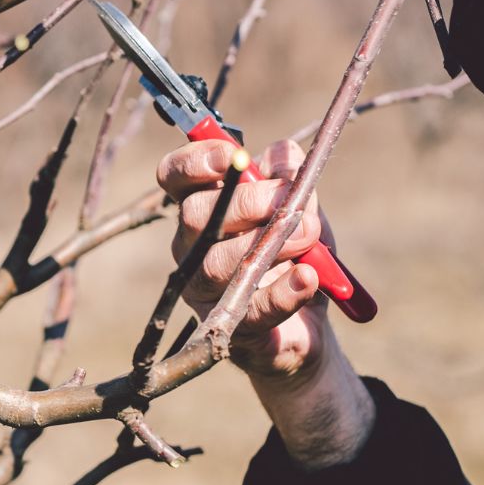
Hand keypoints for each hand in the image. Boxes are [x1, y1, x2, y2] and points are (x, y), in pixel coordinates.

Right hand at [158, 138, 328, 378]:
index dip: (194, 162)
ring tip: (309, 237)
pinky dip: (283, 291)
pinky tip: (307, 277)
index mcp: (202, 209)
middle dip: (247, 203)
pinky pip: (252, 309)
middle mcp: (191, 248)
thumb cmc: (295, 254)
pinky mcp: (231, 330)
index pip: (174, 177)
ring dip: (268, 244)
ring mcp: (205, 292)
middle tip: (293, 205)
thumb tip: (286, 154)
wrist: (308, 323)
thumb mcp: (302, 208)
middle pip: (194, 216)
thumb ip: (293, 178)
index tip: (234, 156)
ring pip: (215, 264)